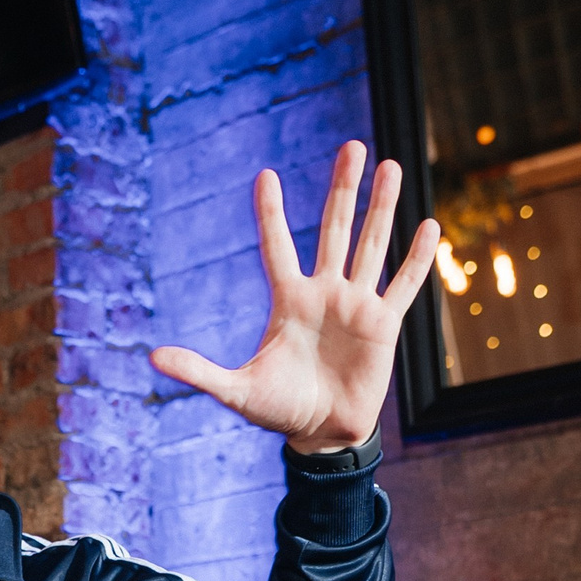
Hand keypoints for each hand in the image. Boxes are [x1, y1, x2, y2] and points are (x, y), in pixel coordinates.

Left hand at [151, 142, 437, 450]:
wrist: (321, 434)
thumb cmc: (278, 411)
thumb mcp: (235, 390)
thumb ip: (198, 371)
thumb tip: (152, 357)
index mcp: (288, 300)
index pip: (276, 246)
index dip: (271, 213)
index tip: (265, 175)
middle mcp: (324, 293)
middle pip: (334, 229)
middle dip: (344, 188)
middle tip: (351, 145)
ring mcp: (356, 305)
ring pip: (371, 245)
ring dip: (382, 206)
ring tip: (390, 165)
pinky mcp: (384, 325)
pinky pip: (403, 285)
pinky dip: (417, 258)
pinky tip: (429, 226)